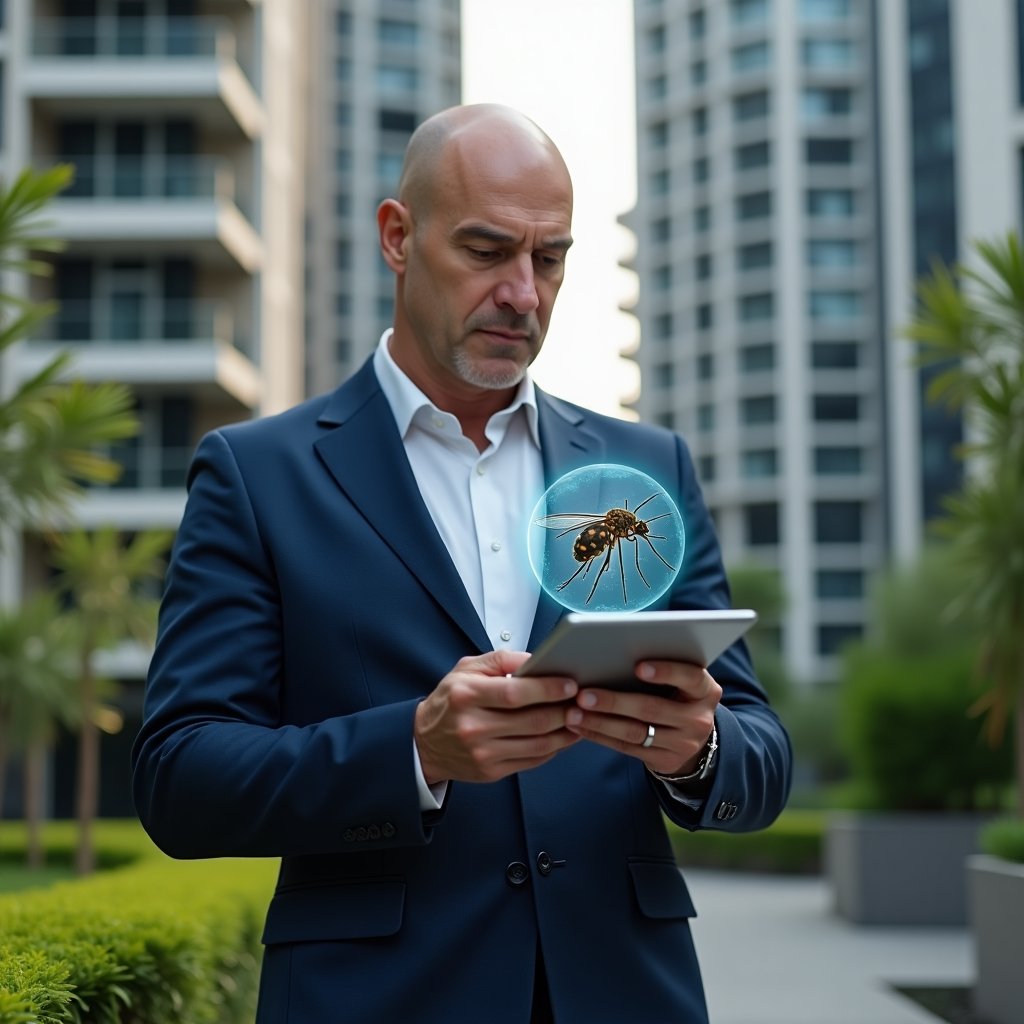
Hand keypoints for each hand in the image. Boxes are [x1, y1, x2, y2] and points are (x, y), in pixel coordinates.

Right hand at [414, 650, 579, 784]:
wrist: (424, 743)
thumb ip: (503, 660)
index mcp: (467, 696)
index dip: (547, 689)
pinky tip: (563, 736)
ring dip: (565, 732)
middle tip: (582, 701)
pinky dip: (553, 749)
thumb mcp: (467, 669)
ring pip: (537, 745)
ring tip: (579, 718)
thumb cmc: (450, 700)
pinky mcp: (491, 772)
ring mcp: (483, 753)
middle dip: (563, 711)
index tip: (570, 684)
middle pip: (532, 721)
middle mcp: (473, 727)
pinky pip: (532, 761)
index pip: (515, 693)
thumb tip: (537, 660)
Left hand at [565, 661, 720, 776]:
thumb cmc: (677, 694)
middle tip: (583, 694)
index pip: (690, 678)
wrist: (693, 738)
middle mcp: (699, 719)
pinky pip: (627, 748)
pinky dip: (600, 736)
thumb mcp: (682, 681)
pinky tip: (579, 726)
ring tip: (573, 712)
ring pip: (635, 732)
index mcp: (706, 690)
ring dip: (600, 722)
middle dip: (614, 701)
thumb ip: (663, 667)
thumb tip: (615, 651)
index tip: (637, 666)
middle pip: (652, 708)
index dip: (665, 671)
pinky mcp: (665, 761)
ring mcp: (683, 744)